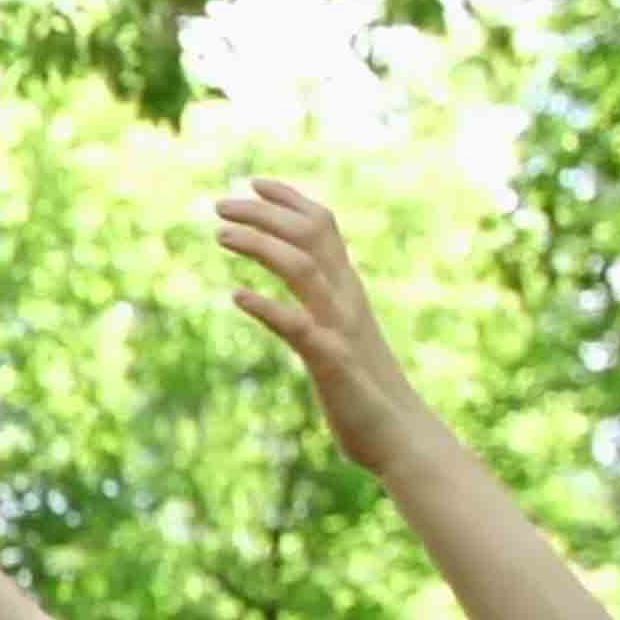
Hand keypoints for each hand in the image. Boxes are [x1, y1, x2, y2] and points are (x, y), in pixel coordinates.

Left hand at [213, 178, 430, 474]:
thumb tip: (300, 288)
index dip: (290, 201)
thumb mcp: (342, 335)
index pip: (323, 227)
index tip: (254, 183)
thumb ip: (322, 306)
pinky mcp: (332, 361)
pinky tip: (237, 298)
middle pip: (310, 235)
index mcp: (347, 290)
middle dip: (265, 213)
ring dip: (261, 246)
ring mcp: (340, 328)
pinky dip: (268, 308)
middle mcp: (346, 299)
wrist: (400, 436)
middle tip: (220, 205)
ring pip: (303, 269)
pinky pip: (298, 326)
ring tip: (220, 235)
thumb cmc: (365, 389)